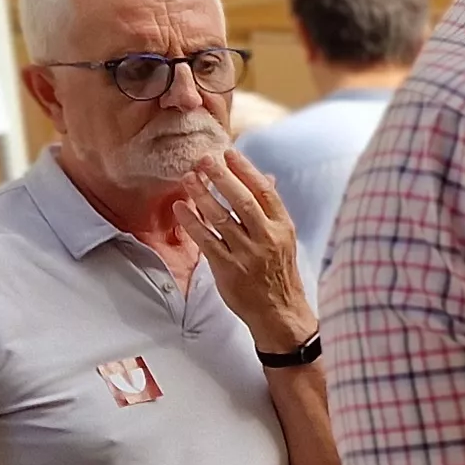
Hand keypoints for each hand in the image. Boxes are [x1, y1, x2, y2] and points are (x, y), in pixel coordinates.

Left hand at [181, 150, 316, 349]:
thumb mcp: (283, 238)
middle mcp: (267, 237)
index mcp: (282, 227)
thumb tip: (266, 177)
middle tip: (203, 160)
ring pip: (221, 218)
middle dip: (221, 177)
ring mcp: (247, 254)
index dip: (245, 170)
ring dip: (202, 195)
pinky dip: (192, 222)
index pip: (264, 191)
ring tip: (188, 178)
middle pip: (242, 200)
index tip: (229, 153)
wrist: (279, 311)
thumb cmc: (279, 272)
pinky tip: (181, 207)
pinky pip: (206, 240)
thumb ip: (271, 208)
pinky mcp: (228, 268)